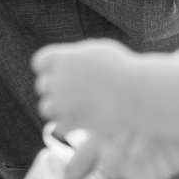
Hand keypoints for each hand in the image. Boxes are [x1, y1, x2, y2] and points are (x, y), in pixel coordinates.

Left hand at [33, 38, 147, 139]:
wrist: (138, 92)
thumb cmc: (122, 68)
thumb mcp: (97, 52)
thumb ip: (75, 57)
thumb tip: (62, 62)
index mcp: (62, 58)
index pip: (39, 62)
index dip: (49, 67)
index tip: (65, 71)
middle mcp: (58, 80)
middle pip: (42, 85)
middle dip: (56, 88)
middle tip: (75, 90)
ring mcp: (63, 103)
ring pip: (46, 108)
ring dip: (58, 108)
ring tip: (75, 106)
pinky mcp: (72, 122)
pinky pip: (59, 126)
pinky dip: (68, 124)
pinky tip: (82, 119)